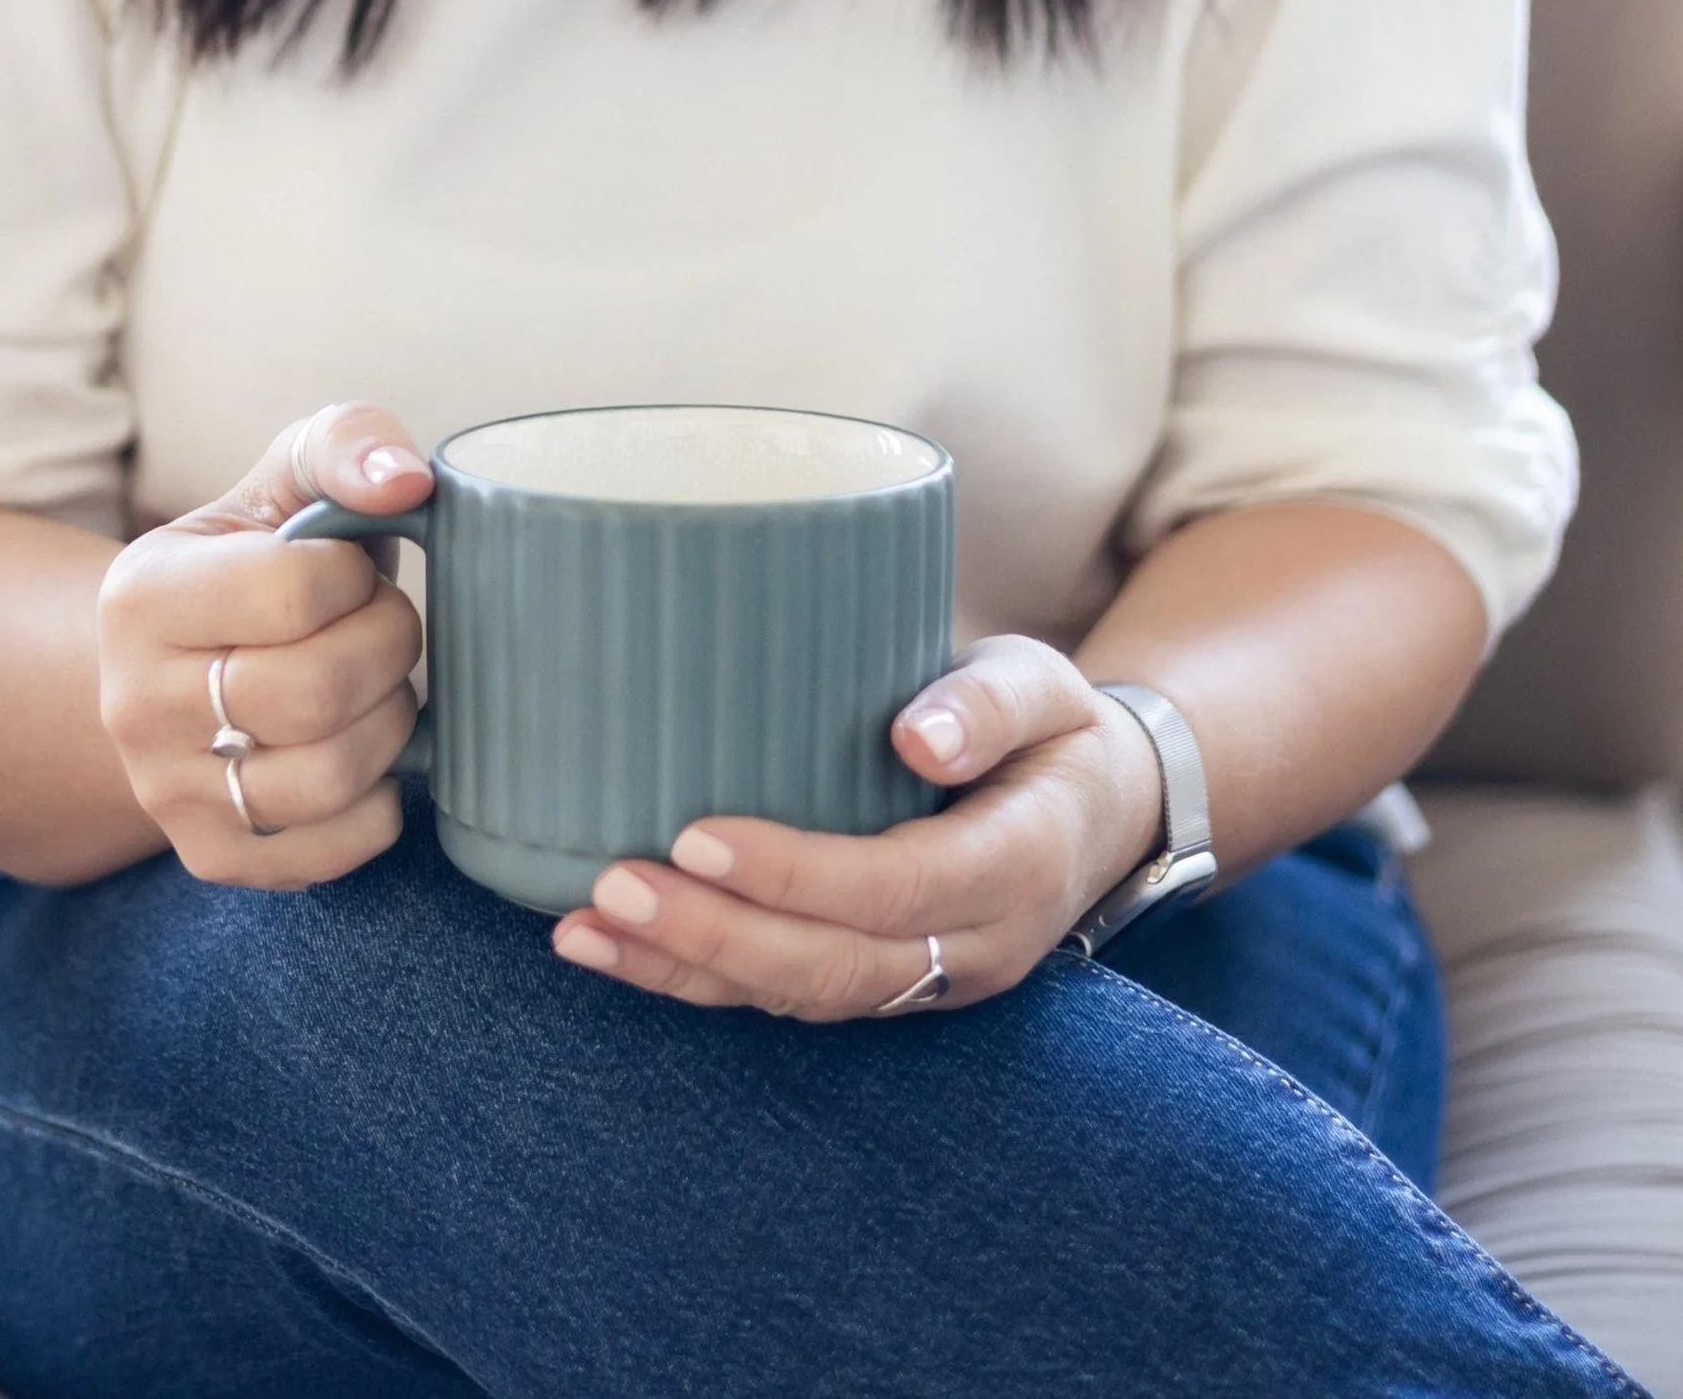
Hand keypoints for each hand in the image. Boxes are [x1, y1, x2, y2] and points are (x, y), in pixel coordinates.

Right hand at [97, 403, 432, 889]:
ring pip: (329, 778)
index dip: (355, 578)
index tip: (350, 571)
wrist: (184, 659)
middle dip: (386, 649)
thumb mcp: (285, 476)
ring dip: (390, 724)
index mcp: (143, 595)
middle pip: (315, 694)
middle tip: (382, 628)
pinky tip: (365, 753)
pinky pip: (333, 851)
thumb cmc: (259, 555)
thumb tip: (408, 481)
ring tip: (376, 686)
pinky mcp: (211, 856)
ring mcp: (165, 792)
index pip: (294, 592)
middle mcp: (133, 704)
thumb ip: (347, 444)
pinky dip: (381, 804)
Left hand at [549, 636, 1165, 1017]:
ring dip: (689, 970)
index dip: (794, 874)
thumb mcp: (1044, 684)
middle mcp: (974, 945)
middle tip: (611, 888)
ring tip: (584, 929)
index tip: (697, 836)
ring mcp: (929, 979)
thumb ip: (988, 702)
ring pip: (802, 997)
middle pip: (835, 966)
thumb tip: (917, 737)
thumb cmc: (1053, 729)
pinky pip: (787, 997)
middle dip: (715, 938)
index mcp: (1017, 865)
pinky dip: (698, 981)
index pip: (896, 886)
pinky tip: (612, 951)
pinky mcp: (882, 981)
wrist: (1098, 810)